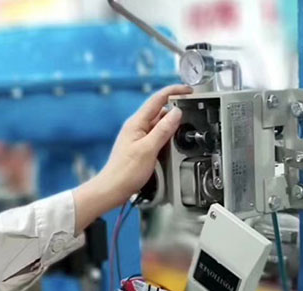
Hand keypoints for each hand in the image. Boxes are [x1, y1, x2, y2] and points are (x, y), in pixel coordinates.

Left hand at [73, 84, 191, 233]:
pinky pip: (156, 137)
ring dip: (170, 128)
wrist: (112, 189)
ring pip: (159, 126)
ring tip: (180, 136)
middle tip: (189, 117)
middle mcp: (136, 127)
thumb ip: (163, 130)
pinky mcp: (139, 148)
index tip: (187, 90)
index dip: (174, 91)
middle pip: (160, 112)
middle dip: (175, 113)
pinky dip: (165, 139)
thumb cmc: (125, 172)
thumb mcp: (148, 149)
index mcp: (136, 123)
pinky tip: (169, 148)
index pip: (157, 99)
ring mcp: (137, 137)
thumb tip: (176, 113)